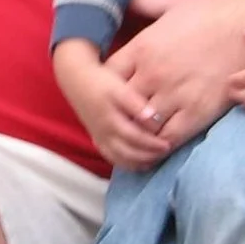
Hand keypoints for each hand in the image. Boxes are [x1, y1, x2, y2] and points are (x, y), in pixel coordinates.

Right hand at [54, 39, 173, 171]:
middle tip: (165, 152)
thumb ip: (135, 103)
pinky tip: (139, 163)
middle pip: (128, 152)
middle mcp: (104, 133)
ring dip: (138, 162)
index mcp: (111, 120)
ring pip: (119, 158)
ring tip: (155, 160)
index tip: (168, 144)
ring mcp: (99, 137)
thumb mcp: (118, 87)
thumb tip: (152, 118)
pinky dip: (126, 163)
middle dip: (148, 156)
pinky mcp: (97, 139)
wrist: (76, 80)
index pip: (135, 138)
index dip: (152, 144)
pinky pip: (111, 157)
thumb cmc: (101, 81)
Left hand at [107, 0, 244, 141]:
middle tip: (126, 118)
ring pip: (141, 127)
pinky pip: (168, 138)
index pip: (108, 77)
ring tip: (143, 133)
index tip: (117, 90)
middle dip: (121, 112)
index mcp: (143, 47)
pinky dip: (162, 143)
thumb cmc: (215, 11)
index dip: (109, 86)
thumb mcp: (174, 1)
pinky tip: (164, 140)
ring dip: (141, 131)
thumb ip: (146, 2)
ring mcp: (175, 94)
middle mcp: (153, 73)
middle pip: (120, 106)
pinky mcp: (198, 112)